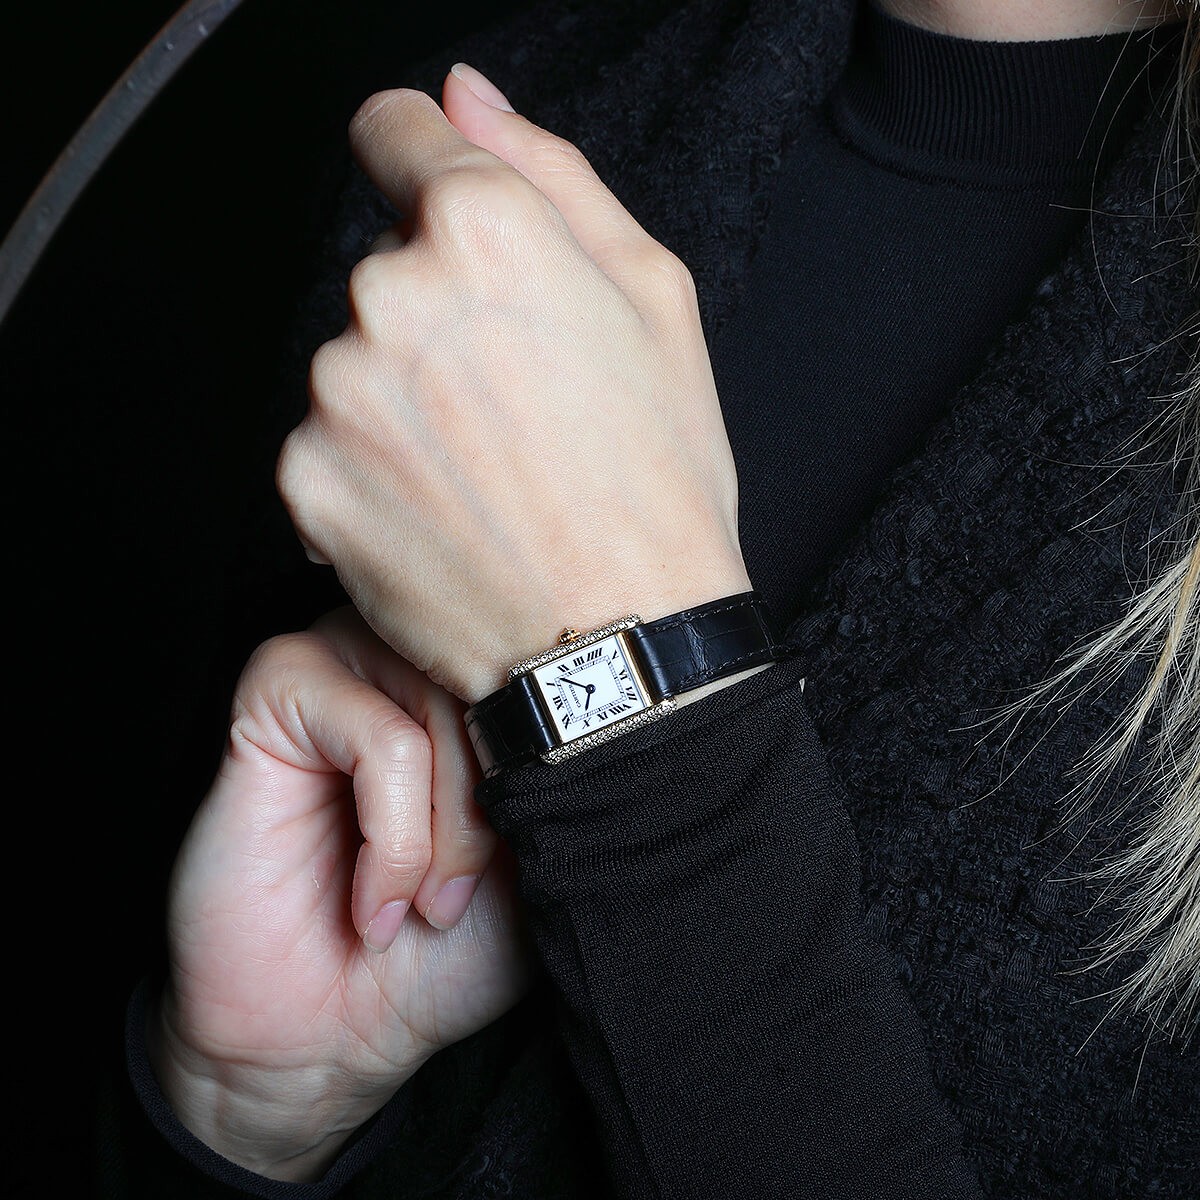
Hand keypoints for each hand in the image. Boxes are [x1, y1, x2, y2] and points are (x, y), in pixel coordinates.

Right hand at [151, 606, 532, 1180]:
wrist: (327, 1035)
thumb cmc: (442, 949)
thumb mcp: (547, 866)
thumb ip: (578, 783)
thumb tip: (618, 710)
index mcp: (484, 675)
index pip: (561, 675)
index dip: (562, 778)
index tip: (536, 867)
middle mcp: (418, 648)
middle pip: (504, 684)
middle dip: (502, 809)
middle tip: (467, 902)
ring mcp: (348, 655)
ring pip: (447, 709)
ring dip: (447, 834)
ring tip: (425, 910)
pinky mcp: (282, 686)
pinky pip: (381, 739)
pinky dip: (393, 840)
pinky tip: (375, 909)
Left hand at [276, 64, 752, 703]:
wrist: (618, 640)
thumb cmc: (654, 480)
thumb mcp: (654, 300)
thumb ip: (549, 173)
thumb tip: (466, 95)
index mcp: (483, 232)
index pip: (394, 131)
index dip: (424, 166)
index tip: (441, 215)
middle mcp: (390, 299)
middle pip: (383, 268)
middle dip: (437, 315)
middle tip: (513, 402)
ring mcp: (338, 394)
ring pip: (353, 362)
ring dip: (402, 399)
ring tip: (484, 470)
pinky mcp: (306, 479)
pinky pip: (325, 445)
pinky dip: (370, 472)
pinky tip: (442, 512)